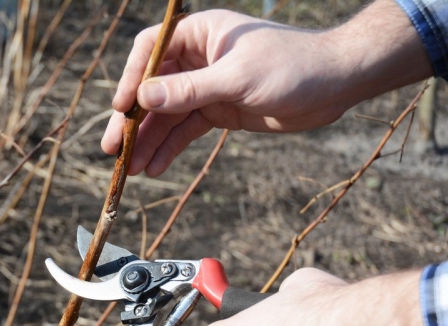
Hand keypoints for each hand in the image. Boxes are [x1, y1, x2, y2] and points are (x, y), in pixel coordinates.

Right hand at [102, 2, 430, 176]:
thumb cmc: (292, 66)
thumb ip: (190, 89)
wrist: (334, 85)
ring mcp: (207, 86)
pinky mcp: (218, 110)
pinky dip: (170, 149)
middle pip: (153, 90)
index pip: (150, 52)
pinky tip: (155, 168)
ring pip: (167, 115)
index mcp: (200, 34)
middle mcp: (197, 58)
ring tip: (131, 170)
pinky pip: (186, 131)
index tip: (121, 110)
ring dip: (148, 141)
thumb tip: (143, 98)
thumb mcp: (238, 78)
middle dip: (133, 121)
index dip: (132, 81)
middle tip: (113, 149)